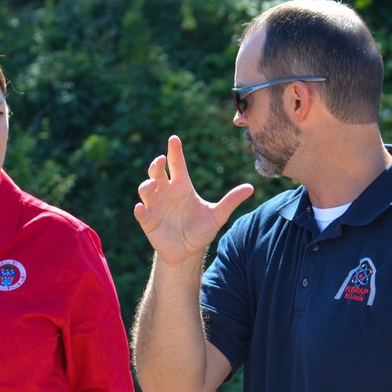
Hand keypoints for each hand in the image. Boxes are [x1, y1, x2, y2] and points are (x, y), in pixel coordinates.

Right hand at [134, 135, 253, 265]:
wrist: (188, 251)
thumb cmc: (201, 230)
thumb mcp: (217, 215)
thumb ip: (231, 201)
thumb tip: (251, 187)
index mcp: (182, 186)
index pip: (176, 164)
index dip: (174, 151)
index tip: (174, 139)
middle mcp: (166, 192)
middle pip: (157, 172)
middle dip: (156, 165)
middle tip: (160, 160)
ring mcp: (155, 206)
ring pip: (146, 190)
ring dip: (147, 186)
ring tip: (153, 185)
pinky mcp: (148, 221)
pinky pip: (141, 213)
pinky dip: (140, 210)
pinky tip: (141, 208)